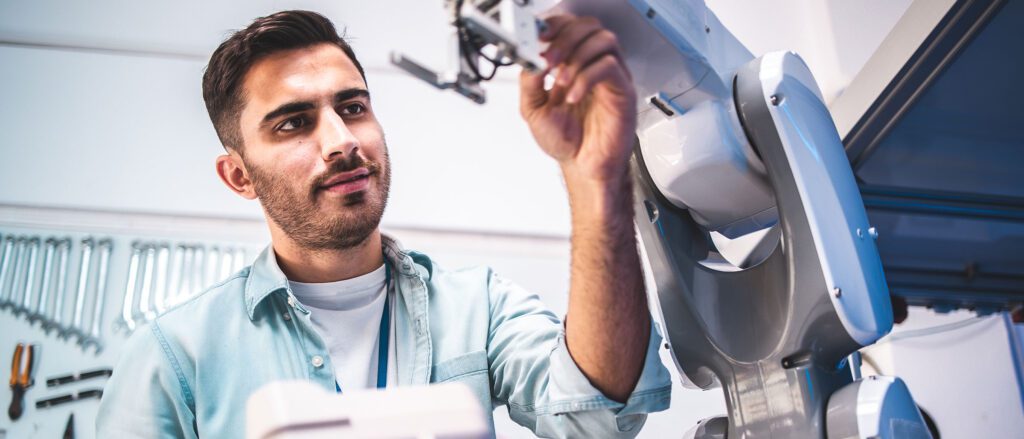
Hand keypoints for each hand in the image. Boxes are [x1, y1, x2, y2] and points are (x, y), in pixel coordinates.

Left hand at [520, 15, 636, 183]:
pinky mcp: (622, 91)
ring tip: (562, 80)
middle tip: (549, 60)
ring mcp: (610, 77)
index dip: (554, 27)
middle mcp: (593, 66)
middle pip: (588, 26)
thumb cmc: (566, 140)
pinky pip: (610, 67)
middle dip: (565, 38)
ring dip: (578, 55)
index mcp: (573, 65)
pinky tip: (573, 96)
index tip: (539, 39)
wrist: (582, 167)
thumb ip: (529, 82)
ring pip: (603, 40)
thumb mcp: (533, 109)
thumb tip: (530, 57)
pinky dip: (587, 78)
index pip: (570, 27)